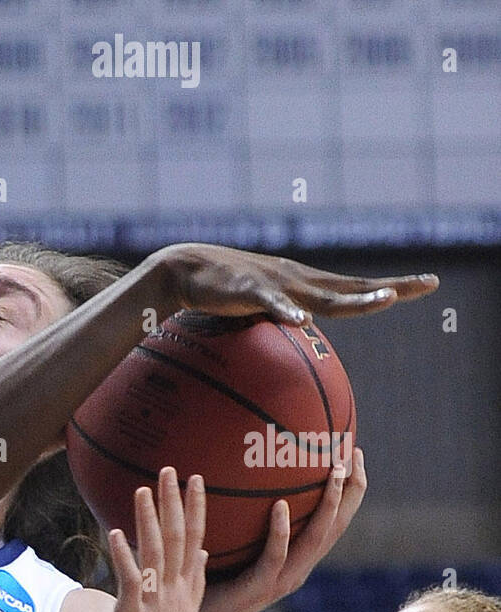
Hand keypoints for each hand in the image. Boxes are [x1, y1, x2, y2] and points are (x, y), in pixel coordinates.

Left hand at [109, 468, 207, 611]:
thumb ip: (188, 584)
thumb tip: (198, 558)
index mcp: (187, 589)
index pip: (196, 540)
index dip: (196, 510)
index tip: (197, 481)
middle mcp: (175, 588)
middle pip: (178, 536)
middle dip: (175, 501)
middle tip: (172, 470)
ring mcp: (156, 597)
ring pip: (154, 549)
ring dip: (148, 517)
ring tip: (142, 488)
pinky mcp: (135, 609)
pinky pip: (129, 576)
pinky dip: (122, 553)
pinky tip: (114, 532)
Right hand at [153, 244, 437, 324]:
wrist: (183, 269)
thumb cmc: (219, 291)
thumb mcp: (257, 307)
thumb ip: (278, 321)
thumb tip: (293, 342)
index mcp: (303, 285)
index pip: (354, 287)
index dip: (390, 286)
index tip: (425, 284)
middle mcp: (298, 280)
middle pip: (351, 288)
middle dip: (391, 287)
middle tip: (428, 284)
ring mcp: (276, 284)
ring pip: (322, 295)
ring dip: (355, 300)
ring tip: (386, 301)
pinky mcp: (248, 291)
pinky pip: (271, 304)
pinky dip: (287, 312)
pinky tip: (301, 321)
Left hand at [191, 448, 366, 611]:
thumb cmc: (211, 582)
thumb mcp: (234, 544)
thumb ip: (243, 517)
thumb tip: (237, 474)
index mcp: (295, 559)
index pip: (333, 521)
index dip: (348, 489)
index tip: (351, 451)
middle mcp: (296, 569)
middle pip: (337, 526)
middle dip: (351, 490)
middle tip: (352, 453)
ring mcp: (282, 579)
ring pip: (315, 539)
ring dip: (328, 504)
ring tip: (334, 472)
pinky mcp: (261, 587)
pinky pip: (275, 555)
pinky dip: (281, 530)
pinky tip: (280, 505)